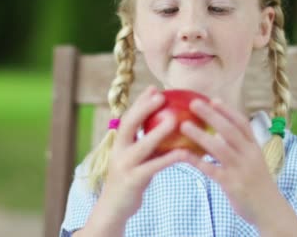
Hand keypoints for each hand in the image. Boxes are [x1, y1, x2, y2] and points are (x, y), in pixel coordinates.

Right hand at [98, 85, 188, 220]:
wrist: (114, 208)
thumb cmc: (131, 178)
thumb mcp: (135, 158)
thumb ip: (145, 142)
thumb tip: (166, 123)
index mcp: (119, 143)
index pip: (128, 117)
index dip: (140, 102)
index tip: (153, 88)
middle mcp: (118, 151)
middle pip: (129, 125)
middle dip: (143, 108)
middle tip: (160, 96)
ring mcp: (124, 166)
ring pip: (141, 146)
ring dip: (157, 132)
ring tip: (174, 120)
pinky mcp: (132, 181)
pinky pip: (152, 167)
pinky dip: (167, 158)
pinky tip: (183, 152)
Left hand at [179, 98, 277, 226]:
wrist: (270, 210)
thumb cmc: (258, 184)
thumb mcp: (254, 161)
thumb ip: (240, 147)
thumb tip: (219, 133)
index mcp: (255, 147)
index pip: (242, 123)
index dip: (227, 110)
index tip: (213, 99)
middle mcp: (249, 155)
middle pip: (229, 130)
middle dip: (211, 115)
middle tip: (194, 104)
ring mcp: (241, 169)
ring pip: (219, 148)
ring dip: (200, 135)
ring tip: (183, 125)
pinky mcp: (232, 184)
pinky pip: (211, 170)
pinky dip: (196, 161)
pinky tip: (182, 154)